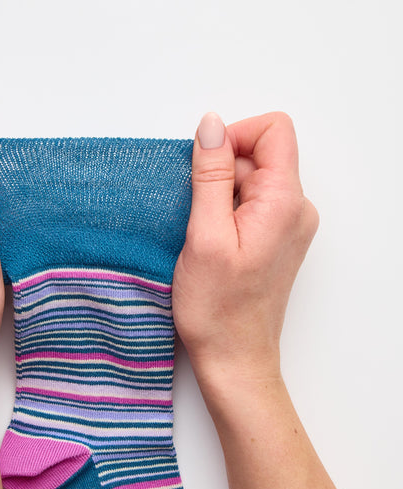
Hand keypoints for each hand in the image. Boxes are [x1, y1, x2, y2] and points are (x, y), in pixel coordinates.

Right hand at [173, 112, 318, 384]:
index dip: (233, 138)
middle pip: (259, 156)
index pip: (273, 130)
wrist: (234, 357)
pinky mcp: (274, 240)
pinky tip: (210, 242)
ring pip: (250, 181)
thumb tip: (212, 125)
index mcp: (284, 202)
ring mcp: (287, 226)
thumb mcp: (205, 235)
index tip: (204, 170)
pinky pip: (250, 205)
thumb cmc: (218, 308)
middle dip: (220, 174)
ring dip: (219, 196)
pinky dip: (225, 213)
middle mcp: (295, 209)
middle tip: (199, 217)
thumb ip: (210, 175)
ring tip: (203, 235)